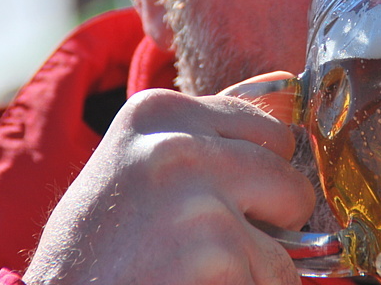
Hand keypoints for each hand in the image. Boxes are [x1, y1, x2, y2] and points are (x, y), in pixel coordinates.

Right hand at [23, 72, 313, 284]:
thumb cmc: (92, 253)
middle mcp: (179, 145)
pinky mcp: (216, 255)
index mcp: (160, 112)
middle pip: (288, 181)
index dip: (257, 178)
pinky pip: (274, 281)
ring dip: (254, 269)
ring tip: (190, 271)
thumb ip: (197, 145)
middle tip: (211, 248)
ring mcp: (199, 200)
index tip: (219, 204)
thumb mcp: (133, 169)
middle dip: (270, 223)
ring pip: (286, 243)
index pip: (266, 130)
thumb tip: (283, 138)